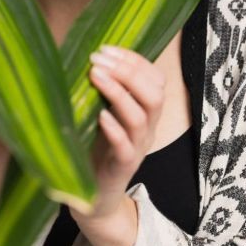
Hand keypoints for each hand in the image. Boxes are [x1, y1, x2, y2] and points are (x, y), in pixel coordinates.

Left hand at [69, 45, 165, 223]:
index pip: (156, 79)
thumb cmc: (99, 148)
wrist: (96, 197)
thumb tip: (89, 57)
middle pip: (154, 95)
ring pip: (140, 117)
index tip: (107, 49)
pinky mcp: (122, 167)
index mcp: (147, 113)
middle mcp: (147, 129)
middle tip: (98, 59)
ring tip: (95, 75)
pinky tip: (100, 115)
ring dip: (118, 92)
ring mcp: (137, 148)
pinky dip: (114, 128)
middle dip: (128, 72)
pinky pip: (126, 147)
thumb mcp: (107, 113)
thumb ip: (107, 91)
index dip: (135, 60)